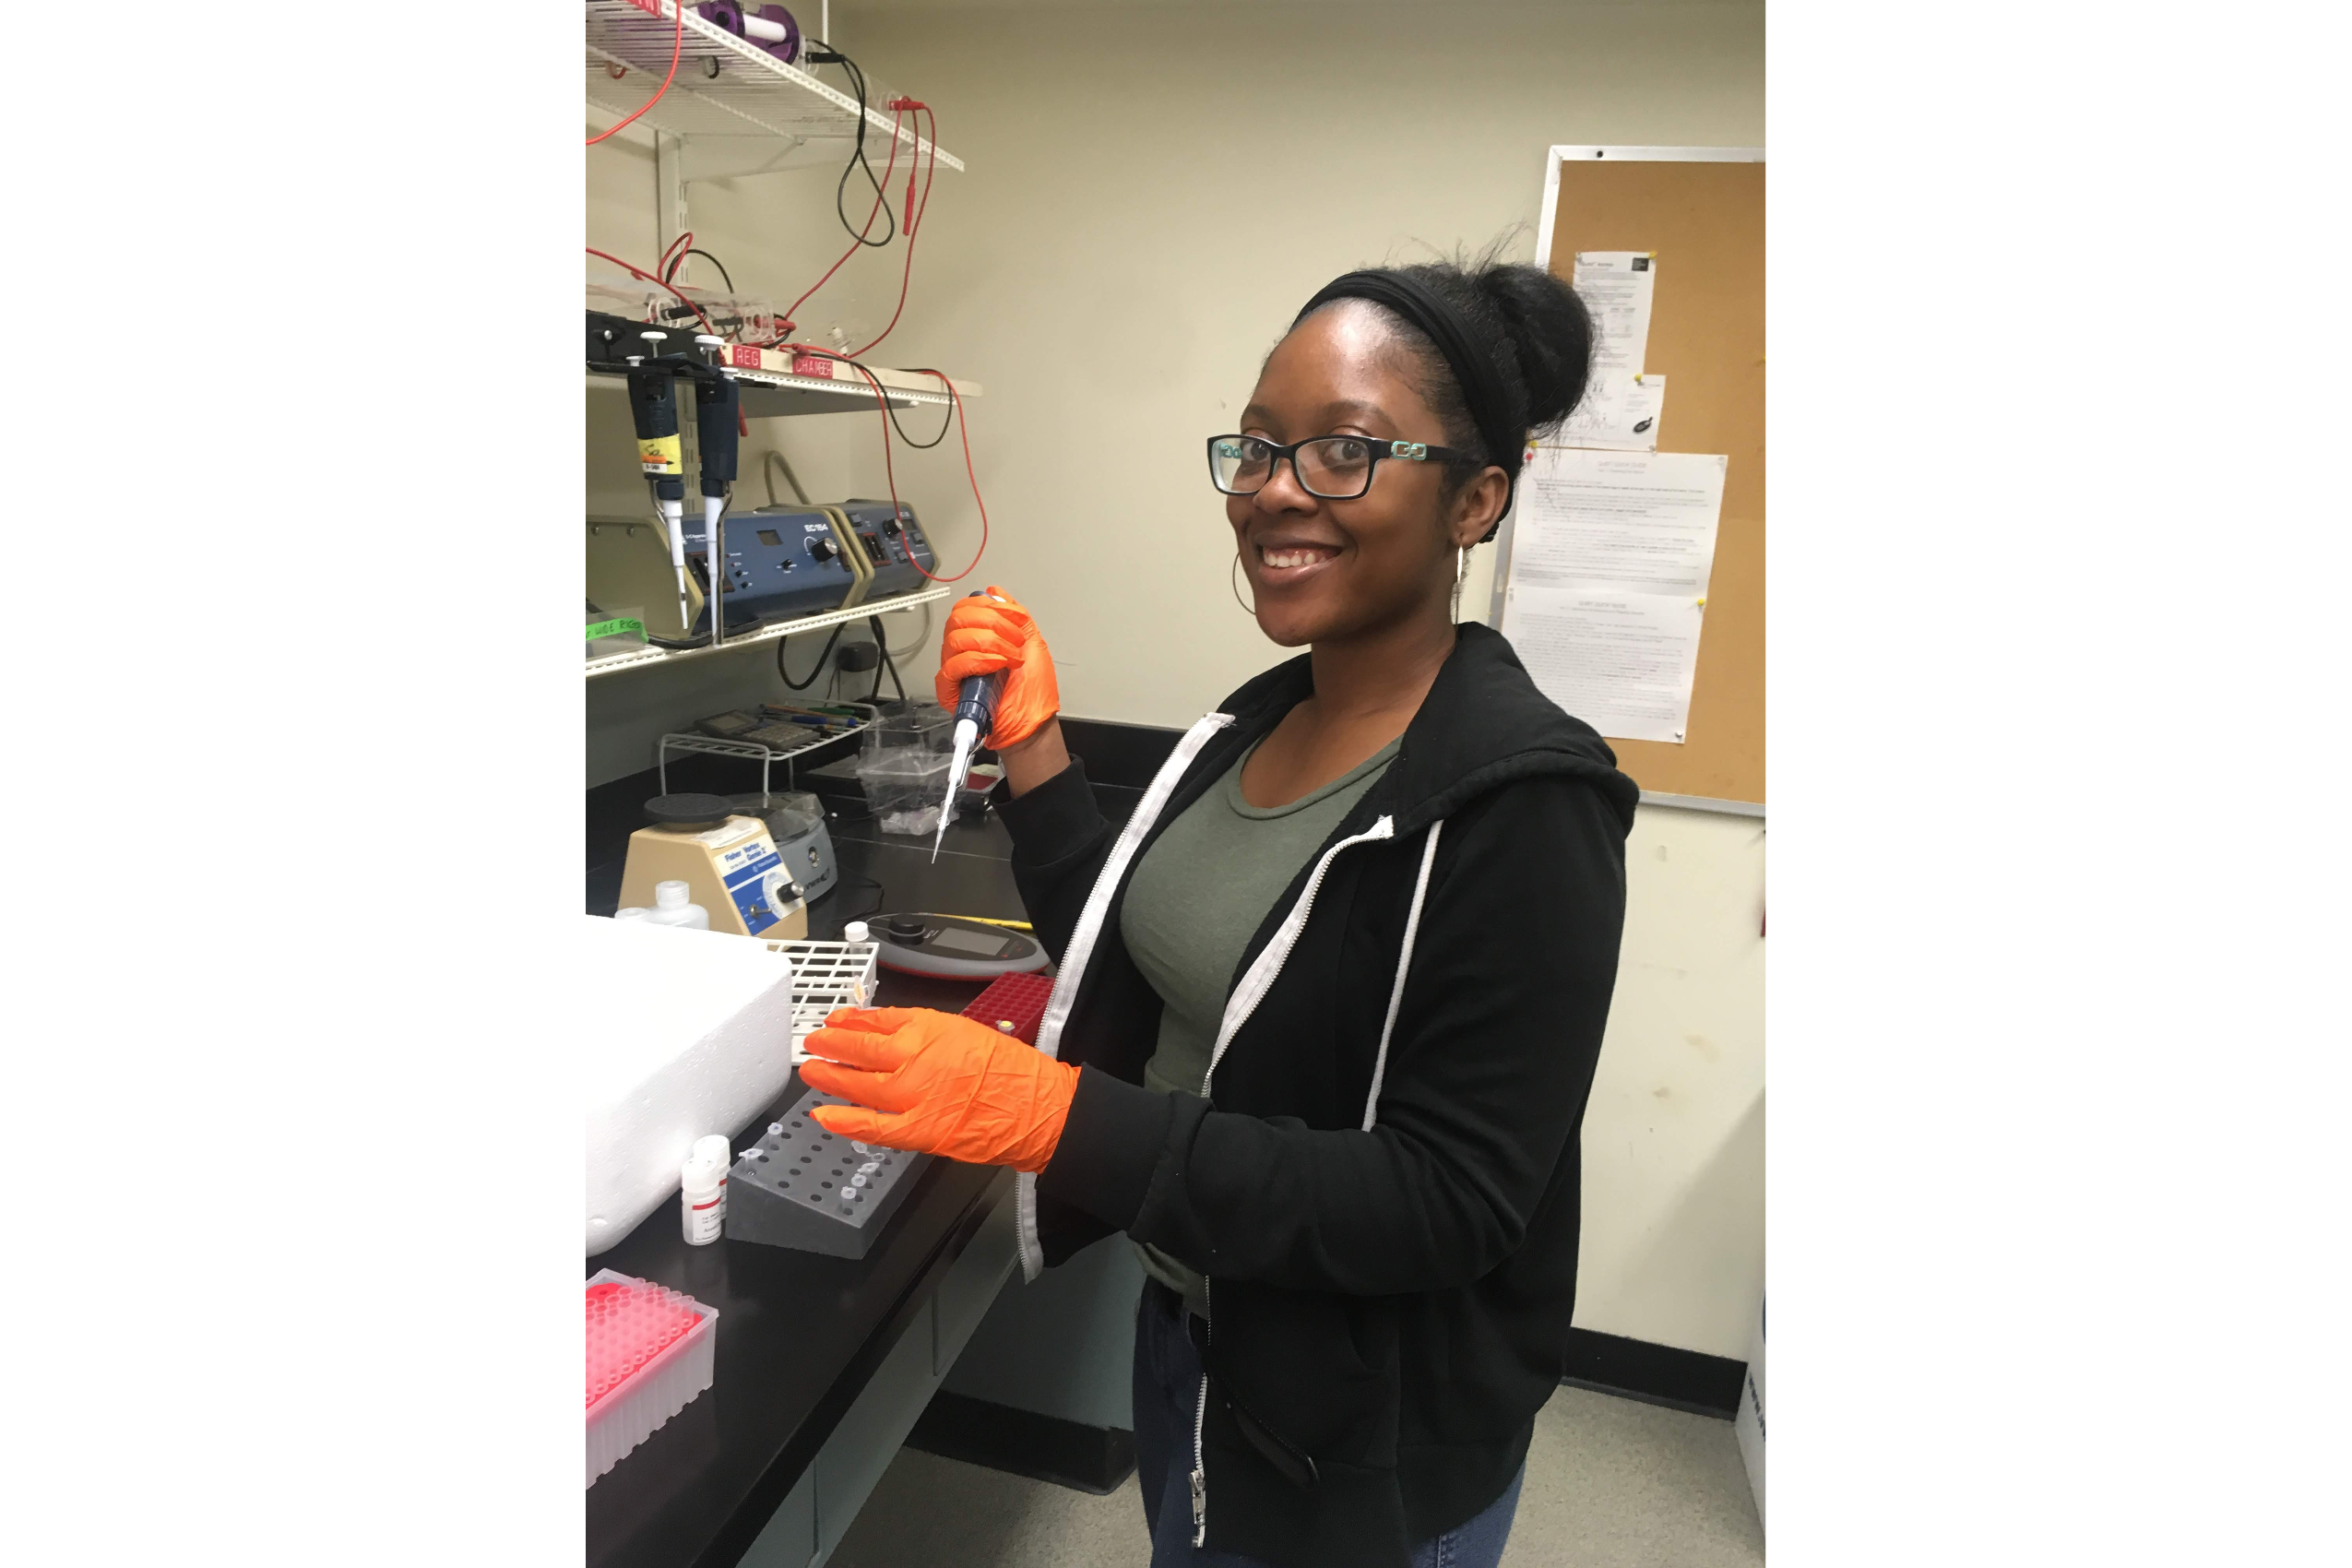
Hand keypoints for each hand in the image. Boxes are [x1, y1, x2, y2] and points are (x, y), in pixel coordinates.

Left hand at [799, 1006, 1078, 1172]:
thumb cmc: (1010, 1069)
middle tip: (813, 1044)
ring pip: (857, 1084)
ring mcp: (912, 1096)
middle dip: (830, 1045)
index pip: (877, 1020)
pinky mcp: (917, 1130)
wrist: (1036, 1107)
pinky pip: (872, 1127)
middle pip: (859, 1049)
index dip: (851, 1021)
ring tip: (810, 1072)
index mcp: (929, 1029)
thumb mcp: (964, 1029)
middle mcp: (915, 1058)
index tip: (837, 1021)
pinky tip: (824, 1116)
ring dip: (829, 1077)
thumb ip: (922, 1029)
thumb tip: (885, 1027)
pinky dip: (845, 1122)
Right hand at [935, 586, 1059, 750]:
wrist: (1033, 724)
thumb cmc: (1032, 691)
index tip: (1017, 620)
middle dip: (992, 622)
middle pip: (957, 618)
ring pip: (955, 639)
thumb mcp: (1032, 642)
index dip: (990, 607)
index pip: (966, 607)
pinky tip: (997, 666)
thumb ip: (1015, 614)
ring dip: (990, 642)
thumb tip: (995, 592)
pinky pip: (953, 666)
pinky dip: (979, 660)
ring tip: (1011, 658)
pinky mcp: (950, 690)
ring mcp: (955, 669)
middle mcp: (962, 650)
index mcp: (978, 636)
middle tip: (1015, 641)